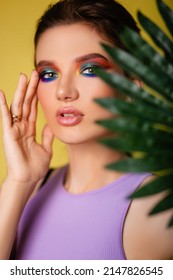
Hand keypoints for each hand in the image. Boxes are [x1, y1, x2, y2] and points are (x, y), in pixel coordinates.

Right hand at [0, 71, 53, 186]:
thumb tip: (51, 125)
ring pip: (18, 106)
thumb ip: (47, 136)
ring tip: (24, 77)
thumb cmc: (35, 167)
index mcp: (29, 130)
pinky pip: (5, 117)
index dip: (37, 95)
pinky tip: (0, 93)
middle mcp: (21, 127)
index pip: (33, 108)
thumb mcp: (46, 149)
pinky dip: (1, 105)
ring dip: (21, 91)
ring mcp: (14, 129)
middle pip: (26, 103)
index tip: (41, 82)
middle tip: (34, 73)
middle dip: (30, 88)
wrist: (28, 180)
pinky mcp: (8, 133)